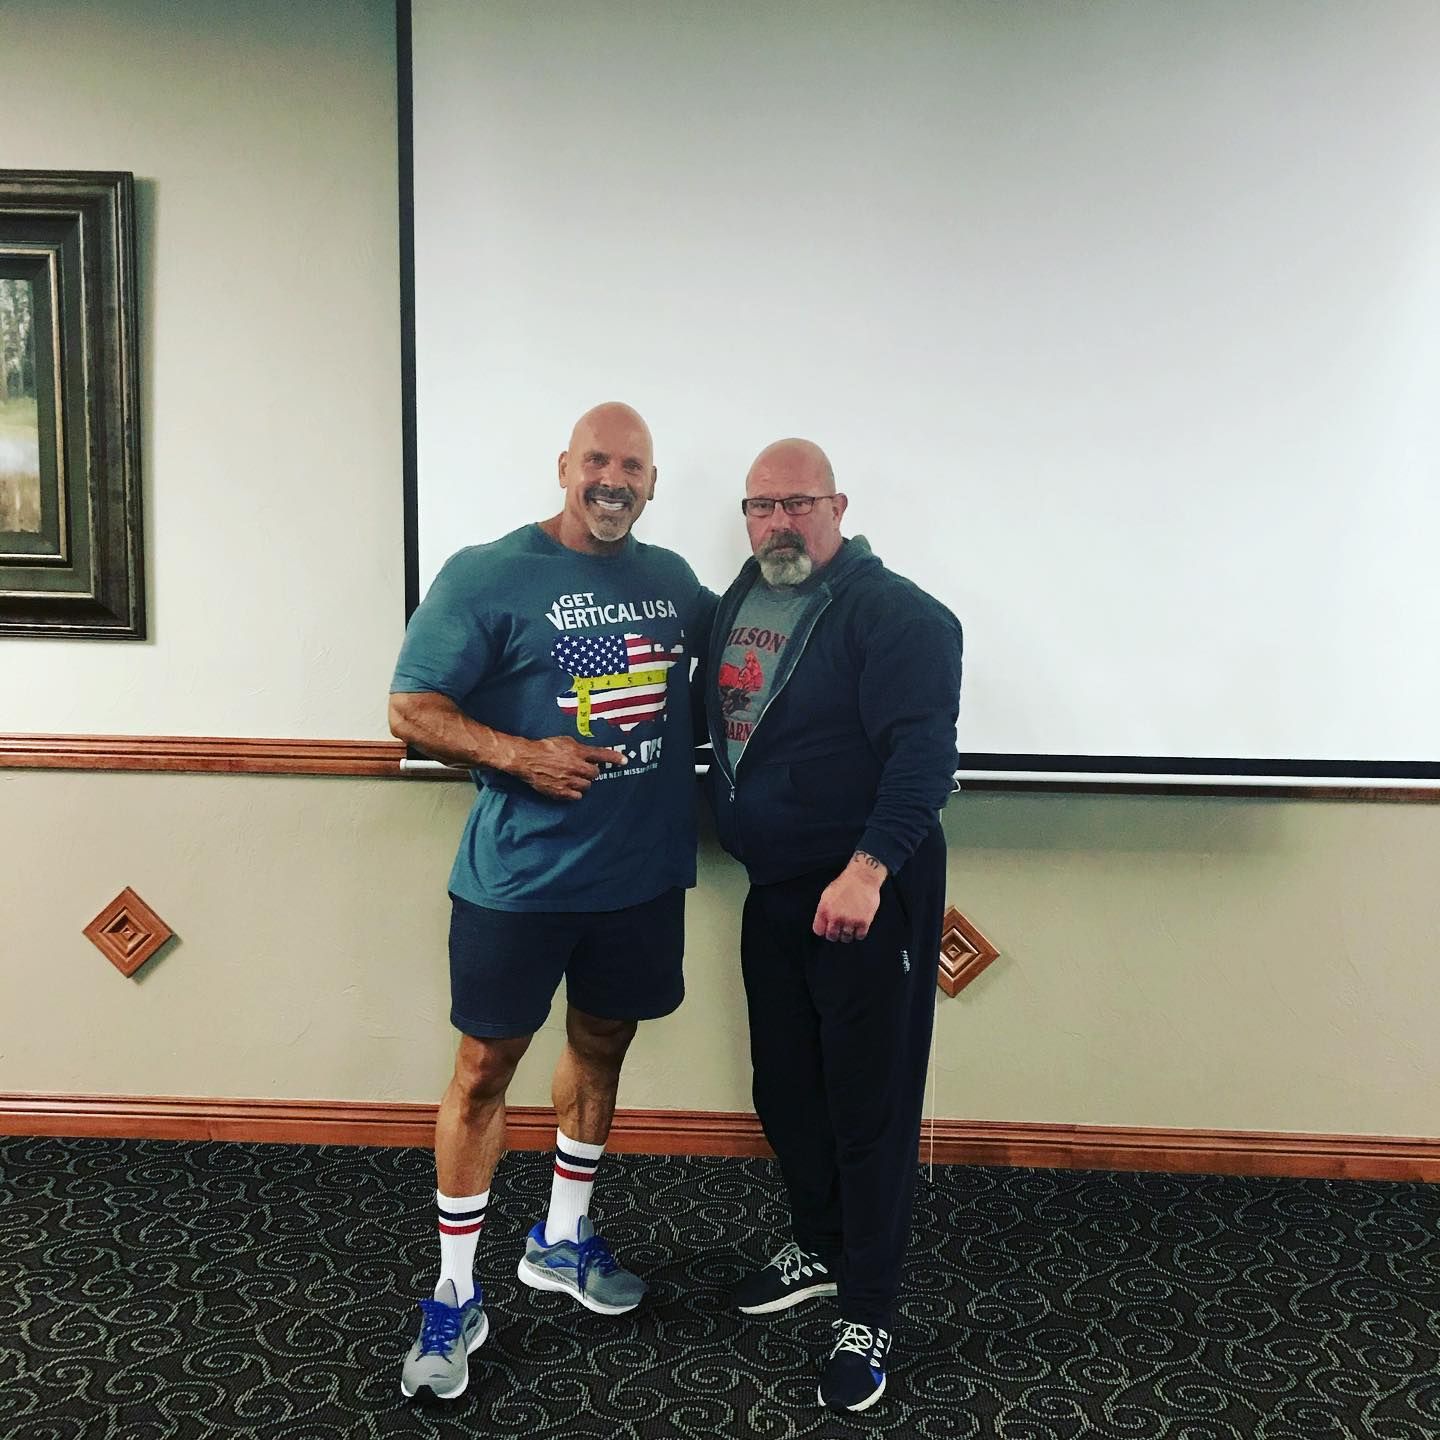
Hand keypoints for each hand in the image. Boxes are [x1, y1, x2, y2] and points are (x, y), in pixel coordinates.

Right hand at [510, 736, 625, 799]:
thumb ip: (578, 748)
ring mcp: (569, 780)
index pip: (601, 755)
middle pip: (595, 774)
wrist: (526, 759)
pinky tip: (568, 786)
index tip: (624, 761)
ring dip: (583, 782)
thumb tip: (588, 753)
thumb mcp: (564, 741)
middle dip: (591, 772)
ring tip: (572, 777)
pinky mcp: (561, 792)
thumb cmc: (544, 747)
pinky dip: (575, 792)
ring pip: (587, 786)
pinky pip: (577, 796)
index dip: (615, 758)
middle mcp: (576, 766)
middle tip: (582, 769)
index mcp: (577, 752)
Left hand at [812, 853, 887, 943]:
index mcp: (824, 909)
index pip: (818, 930)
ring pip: (846, 938)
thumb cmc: (845, 883)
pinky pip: (860, 936)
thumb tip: (824, 923)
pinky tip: (859, 926)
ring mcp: (850, 920)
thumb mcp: (827, 894)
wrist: (863, 876)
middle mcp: (836, 916)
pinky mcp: (864, 921)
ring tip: (851, 927)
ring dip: (848, 935)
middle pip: (832, 936)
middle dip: (836, 934)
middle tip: (840, 929)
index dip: (823, 930)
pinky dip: (859, 933)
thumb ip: (824, 909)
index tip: (828, 928)